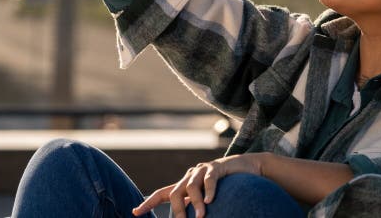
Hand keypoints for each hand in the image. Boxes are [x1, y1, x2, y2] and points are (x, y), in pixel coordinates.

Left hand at [132, 153, 265, 217]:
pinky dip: (209, 191)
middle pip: (174, 193)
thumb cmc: (225, 186)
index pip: (162, 194)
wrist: (245, 167)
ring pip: (191, 187)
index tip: (135, 213)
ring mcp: (202, 170)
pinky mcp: (217, 167)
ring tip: (202, 216)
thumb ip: (194, 207)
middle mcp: (190, 176)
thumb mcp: (206, 198)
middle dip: (177, 210)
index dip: (148, 203)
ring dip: (196, 204)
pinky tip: (210, 201)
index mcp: (185, 185)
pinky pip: (209, 179)